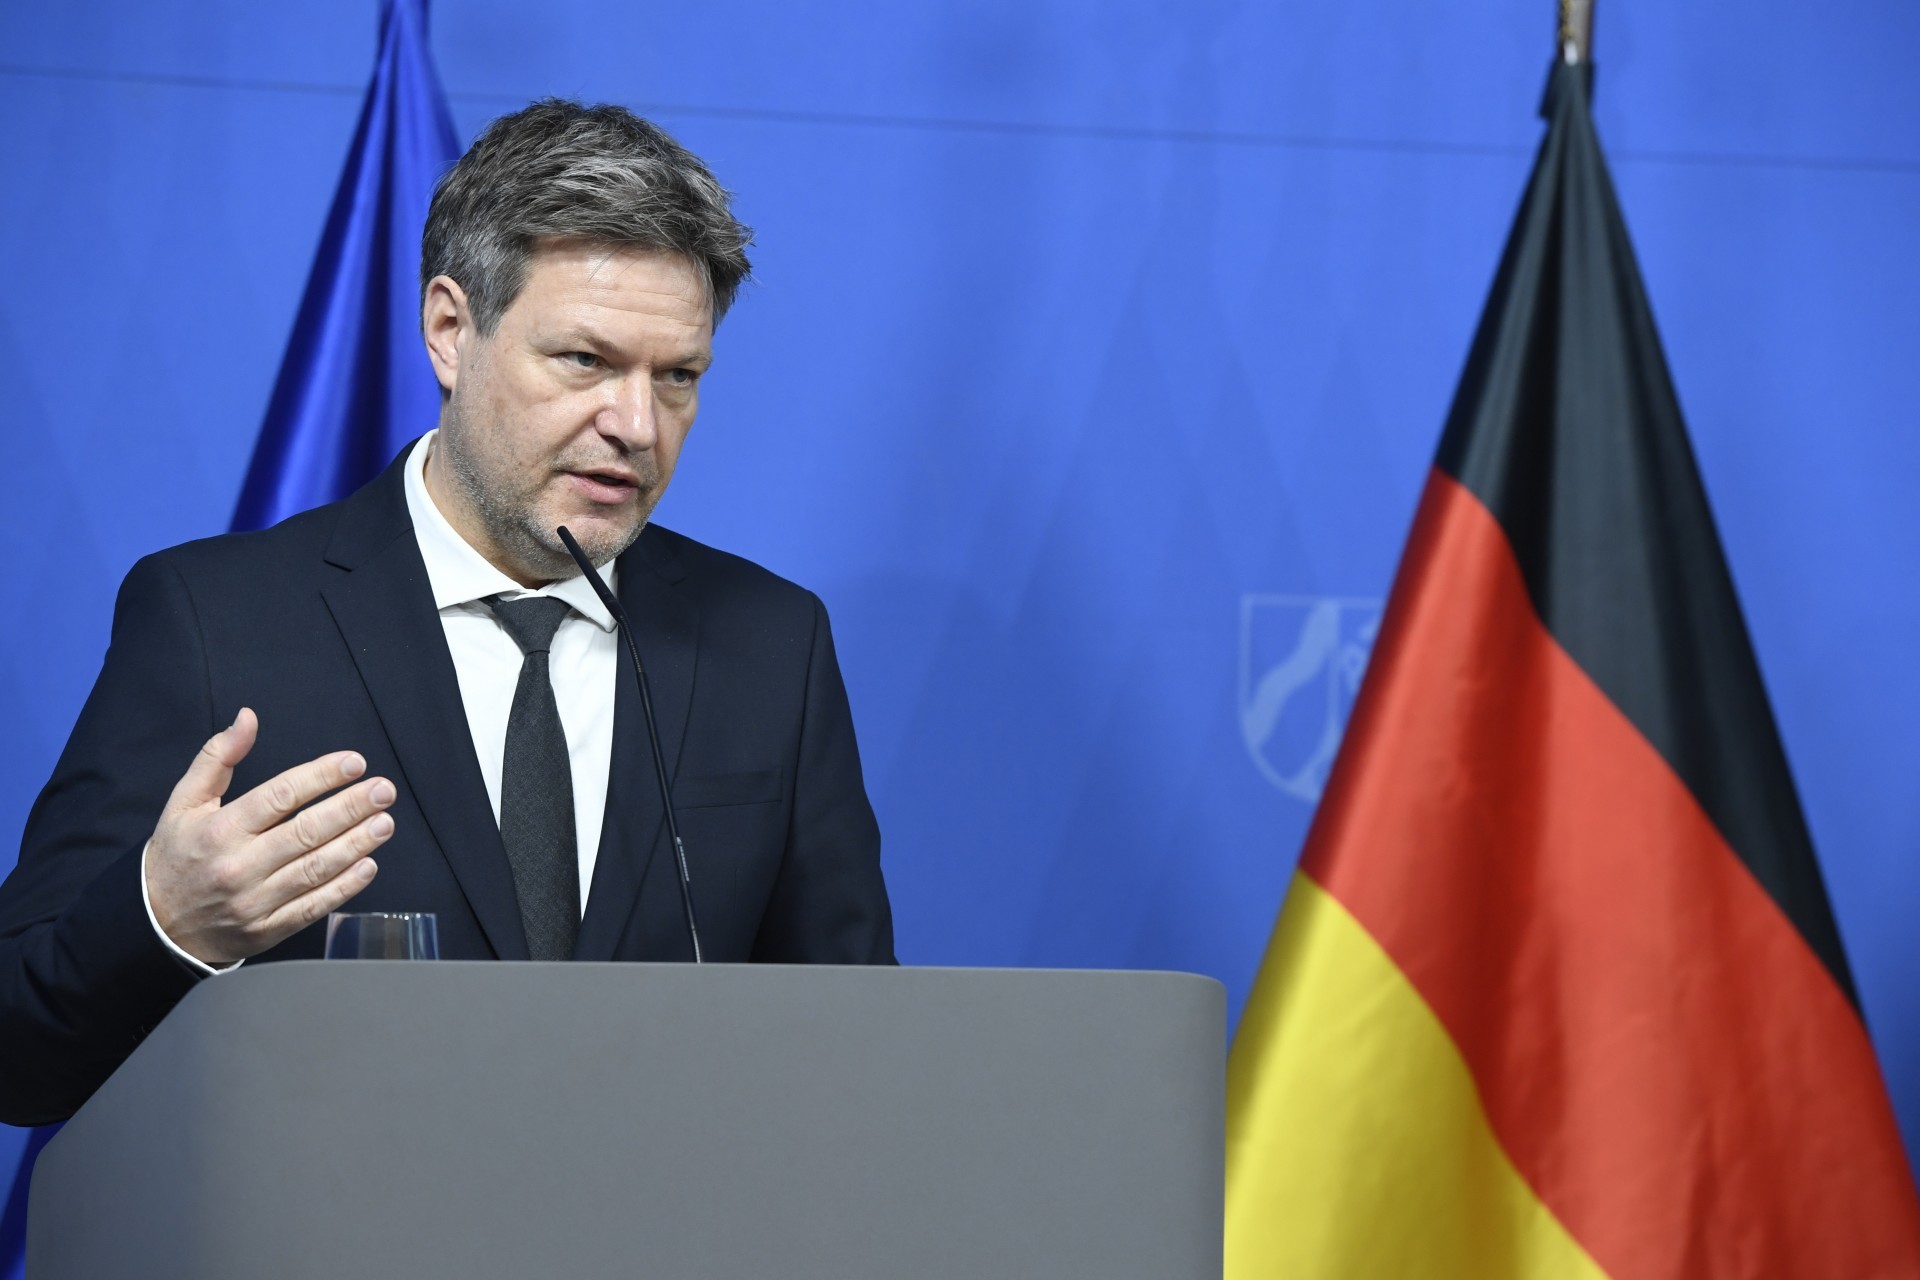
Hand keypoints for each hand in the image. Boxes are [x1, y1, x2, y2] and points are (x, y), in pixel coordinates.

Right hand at [146, 708, 393, 965]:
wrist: (157, 927)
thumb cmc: (177, 856)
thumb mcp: (183, 803)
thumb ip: (216, 757)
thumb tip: (247, 717)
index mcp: (219, 830)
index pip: (279, 796)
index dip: (321, 777)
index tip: (355, 763)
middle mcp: (238, 866)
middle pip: (305, 832)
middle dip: (351, 808)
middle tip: (384, 790)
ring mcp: (254, 901)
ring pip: (315, 869)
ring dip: (356, 844)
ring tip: (385, 822)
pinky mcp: (267, 929)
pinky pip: (313, 907)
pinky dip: (344, 887)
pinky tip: (369, 865)